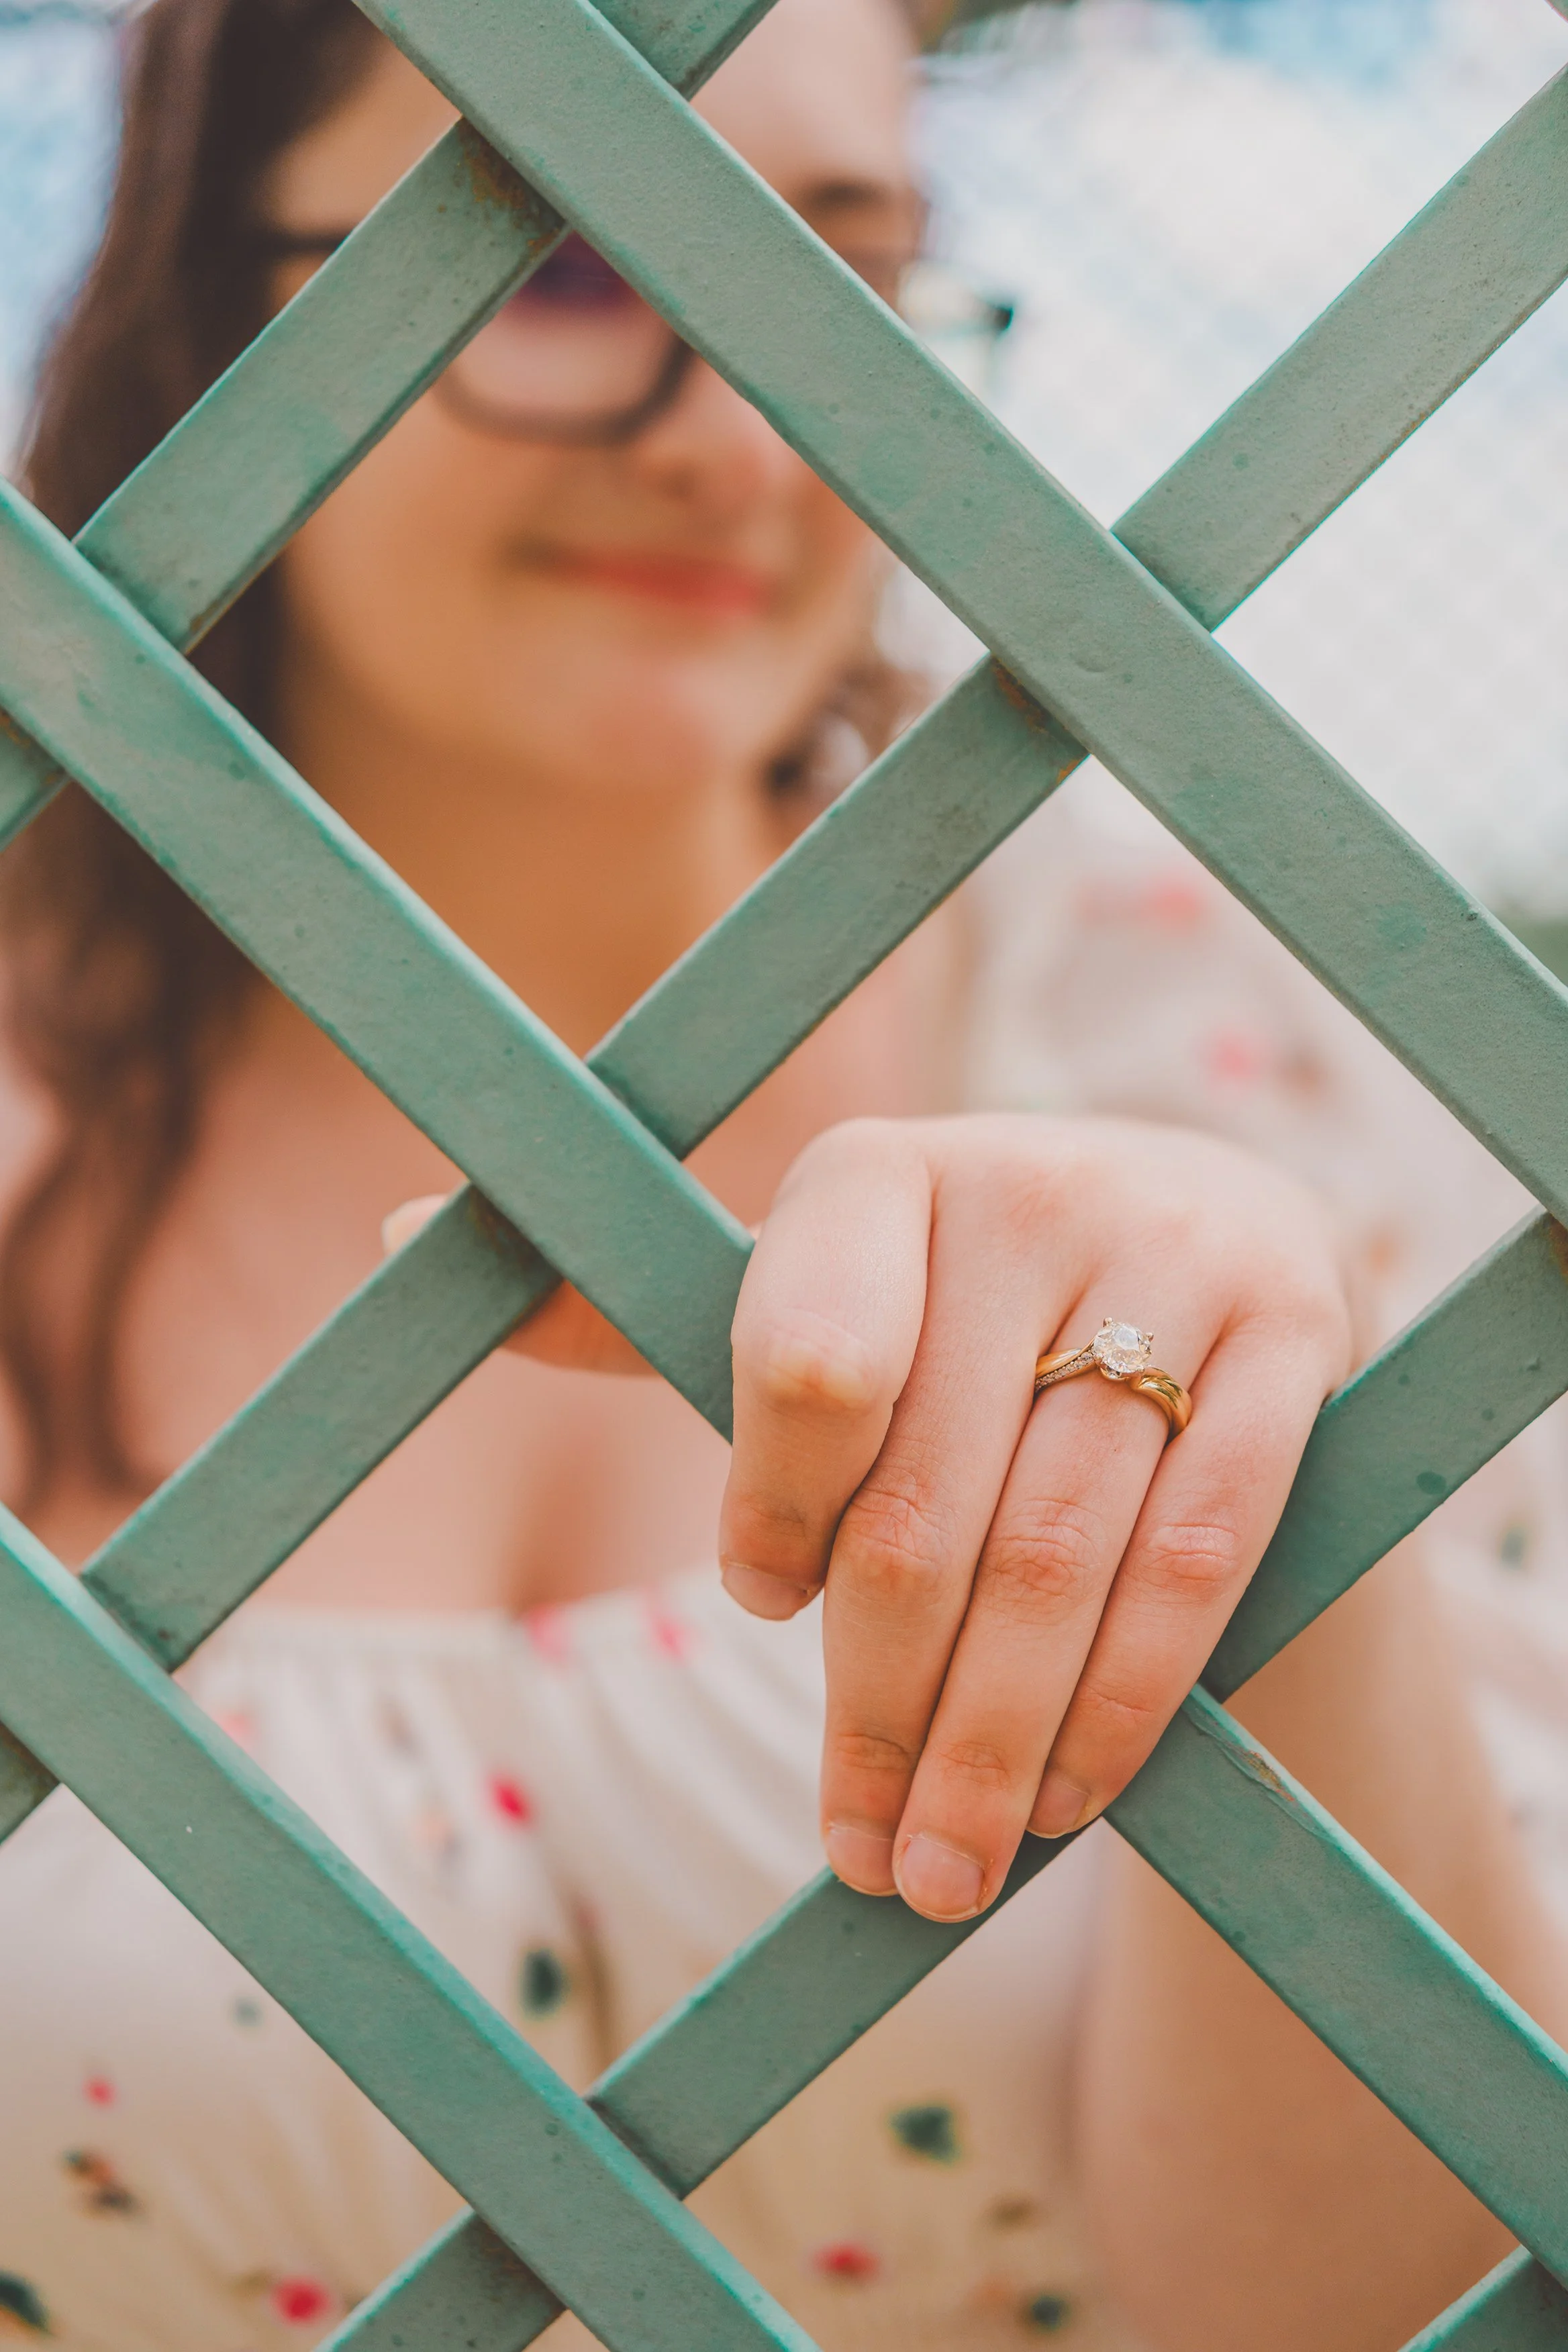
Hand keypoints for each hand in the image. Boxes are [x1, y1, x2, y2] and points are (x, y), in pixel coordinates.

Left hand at [386, 1113, 1350, 1921]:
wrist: (1203, 1233)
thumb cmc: (950, 1304)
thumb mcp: (810, 1292)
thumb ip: (631, 1312)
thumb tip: (388, 1240)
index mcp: (874, 1173)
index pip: (799, 1364)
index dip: (774, 1517)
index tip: (765, 1611)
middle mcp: (1030, 1183)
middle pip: (930, 1507)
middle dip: (883, 1711)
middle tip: (866, 1857)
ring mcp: (1179, 1251)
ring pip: (1061, 1553)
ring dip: (995, 1746)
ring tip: (944, 1873)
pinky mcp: (1300, 1331)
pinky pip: (1201, 1551)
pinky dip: (1126, 1696)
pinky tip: (1070, 1795)